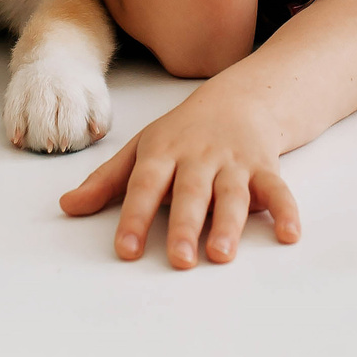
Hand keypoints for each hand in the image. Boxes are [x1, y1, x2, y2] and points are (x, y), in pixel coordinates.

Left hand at [59, 86, 302, 267]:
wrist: (242, 97)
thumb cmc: (183, 132)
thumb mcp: (142, 148)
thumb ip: (107, 181)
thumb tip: (67, 206)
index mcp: (163, 153)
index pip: (144, 185)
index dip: (133, 216)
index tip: (125, 250)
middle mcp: (198, 157)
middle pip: (190, 192)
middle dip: (185, 226)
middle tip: (180, 260)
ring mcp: (234, 162)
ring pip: (232, 194)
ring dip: (229, 223)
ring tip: (222, 254)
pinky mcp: (265, 166)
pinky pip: (278, 189)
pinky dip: (286, 210)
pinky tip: (289, 234)